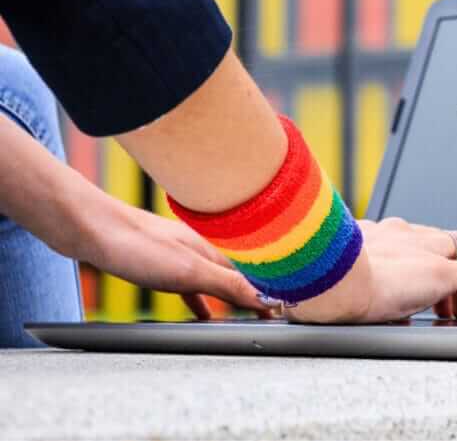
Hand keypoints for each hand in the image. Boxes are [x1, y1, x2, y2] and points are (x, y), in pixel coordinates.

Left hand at [74, 200, 271, 319]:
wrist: (87, 228)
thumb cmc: (135, 246)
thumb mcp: (187, 272)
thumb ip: (226, 285)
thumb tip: (264, 297)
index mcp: (209, 252)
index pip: (248, 277)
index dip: (265, 294)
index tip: (281, 310)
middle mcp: (196, 250)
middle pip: (232, 276)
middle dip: (251, 293)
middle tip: (267, 314)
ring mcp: (176, 254)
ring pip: (210, 280)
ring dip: (225, 297)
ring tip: (236, 317)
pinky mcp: (155, 261)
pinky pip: (187, 283)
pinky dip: (198, 298)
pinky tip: (195, 307)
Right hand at [285, 217, 456, 323]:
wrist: (328, 280)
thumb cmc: (317, 283)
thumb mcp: (325, 277)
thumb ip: (334, 280)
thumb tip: (328, 303)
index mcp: (371, 234)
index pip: (405, 238)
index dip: (415, 259)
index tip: (410, 285)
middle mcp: (399, 234)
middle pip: (435, 242)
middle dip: (440, 271)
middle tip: (438, 305)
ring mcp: (423, 250)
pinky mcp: (441, 271)